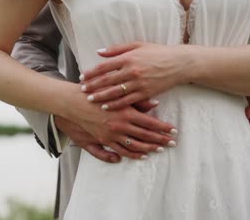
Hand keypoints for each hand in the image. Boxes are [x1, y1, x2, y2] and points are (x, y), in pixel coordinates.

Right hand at [62, 84, 177, 159]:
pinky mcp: (104, 140)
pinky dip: (134, 154)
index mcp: (126, 112)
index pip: (150, 123)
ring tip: (160, 149)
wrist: (75, 103)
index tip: (174, 130)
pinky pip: (122, 151)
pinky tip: (142, 155)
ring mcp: (112, 135)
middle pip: (146, 135)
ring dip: (150, 148)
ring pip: (136, 145)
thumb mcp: (117, 94)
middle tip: (173, 143)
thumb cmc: (97, 95)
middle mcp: (120, 125)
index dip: (163, 128)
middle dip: (161, 140)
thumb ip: (136, 101)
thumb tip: (155, 103)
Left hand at [79, 42, 193, 109]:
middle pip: (107, 80)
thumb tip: (98, 52)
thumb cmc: (157, 52)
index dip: (92, 73)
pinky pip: (127, 100)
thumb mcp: (137, 45)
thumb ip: (117, 49)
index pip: (104, 66)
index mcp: (128, 58)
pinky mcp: (146, 92)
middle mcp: (132, 70)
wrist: (179, 63)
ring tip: (90, 100)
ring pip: (115, 92)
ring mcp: (139, 83)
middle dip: (93, 86)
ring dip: (101, 97)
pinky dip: (115, 104)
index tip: (82, 77)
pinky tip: (106, 107)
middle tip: (82, 91)